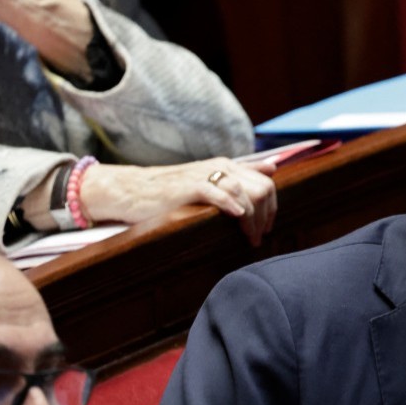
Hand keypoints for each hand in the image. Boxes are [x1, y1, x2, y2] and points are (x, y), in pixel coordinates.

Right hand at [78, 158, 278, 245]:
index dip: (272, 208)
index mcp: (227, 166)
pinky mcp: (189, 187)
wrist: (133, 190)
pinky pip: (217, 192)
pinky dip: (231, 204)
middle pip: (261, 189)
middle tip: (258, 238)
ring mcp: (204, 176)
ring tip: (250, 237)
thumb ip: (240, 175)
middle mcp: (220, 168)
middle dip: (266, 217)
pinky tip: (238, 217)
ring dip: (252, 218)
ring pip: (244, 193)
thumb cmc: (171, 191)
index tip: (267, 228)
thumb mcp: (209, 180)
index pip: (266, 183)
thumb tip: (272, 168)